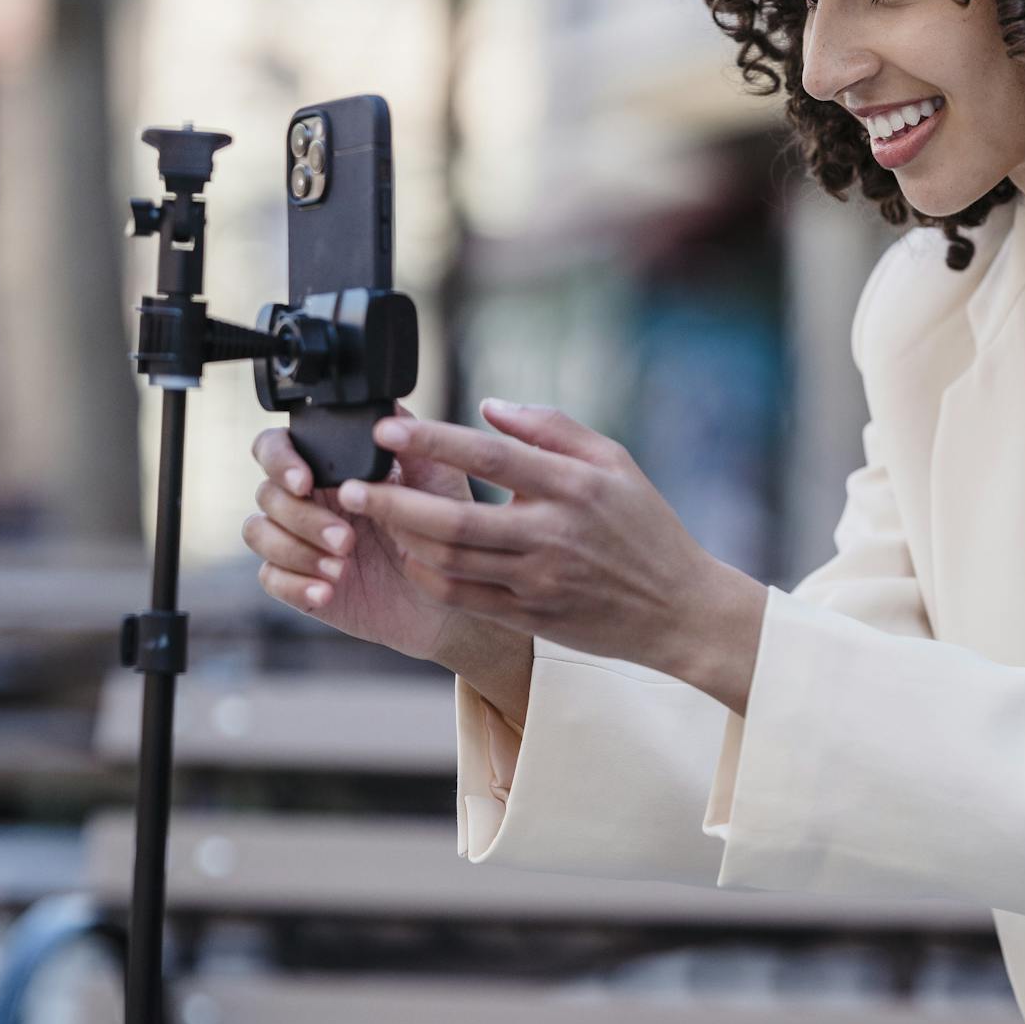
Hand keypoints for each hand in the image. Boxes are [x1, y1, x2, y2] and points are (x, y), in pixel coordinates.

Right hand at [244, 403, 482, 665]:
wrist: (450, 594)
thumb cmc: (444, 530)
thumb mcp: (436, 480)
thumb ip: (408, 442)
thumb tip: (385, 412)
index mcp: (331, 468)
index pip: (276, 447)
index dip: (279, 459)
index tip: (304, 481)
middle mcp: (309, 500)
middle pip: (267, 492)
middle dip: (302, 516)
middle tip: (347, 539)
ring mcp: (299, 540)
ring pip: (258, 532)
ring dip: (295, 549)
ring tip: (340, 567)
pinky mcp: (298, 580)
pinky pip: (269, 577)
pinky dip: (295, 585)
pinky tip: (327, 592)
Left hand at [334, 399, 763, 688]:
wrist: (677, 608)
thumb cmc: (644, 526)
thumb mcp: (613, 460)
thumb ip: (551, 428)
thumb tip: (487, 407)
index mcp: (574, 487)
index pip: (490, 457)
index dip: (433, 442)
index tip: (387, 431)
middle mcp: (552, 535)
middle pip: (454, 520)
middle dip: (391, 502)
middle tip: (347, 487)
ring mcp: (539, 581)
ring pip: (450, 563)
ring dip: (401, 539)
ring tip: (371, 515)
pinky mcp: (531, 616)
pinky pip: (464, 597)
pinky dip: (428, 576)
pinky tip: (409, 553)